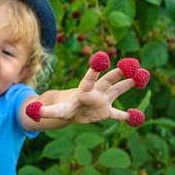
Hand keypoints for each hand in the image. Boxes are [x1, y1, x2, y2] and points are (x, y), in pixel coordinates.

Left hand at [24, 57, 147, 128]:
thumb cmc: (63, 107)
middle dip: (120, 73)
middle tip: (131, 63)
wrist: (71, 110)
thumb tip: (31, 110)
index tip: (101, 58)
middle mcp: (97, 92)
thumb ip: (45, 111)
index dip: (95, 70)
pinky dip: (128, 116)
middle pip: (109, 80)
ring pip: (119, 89)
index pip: (90, 78)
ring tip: (144, 74)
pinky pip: (119, 114)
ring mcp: (104, 100)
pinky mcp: (107, 111)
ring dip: (130, 83)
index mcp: (84, 90)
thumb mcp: (55, 110)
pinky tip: (138, 116)